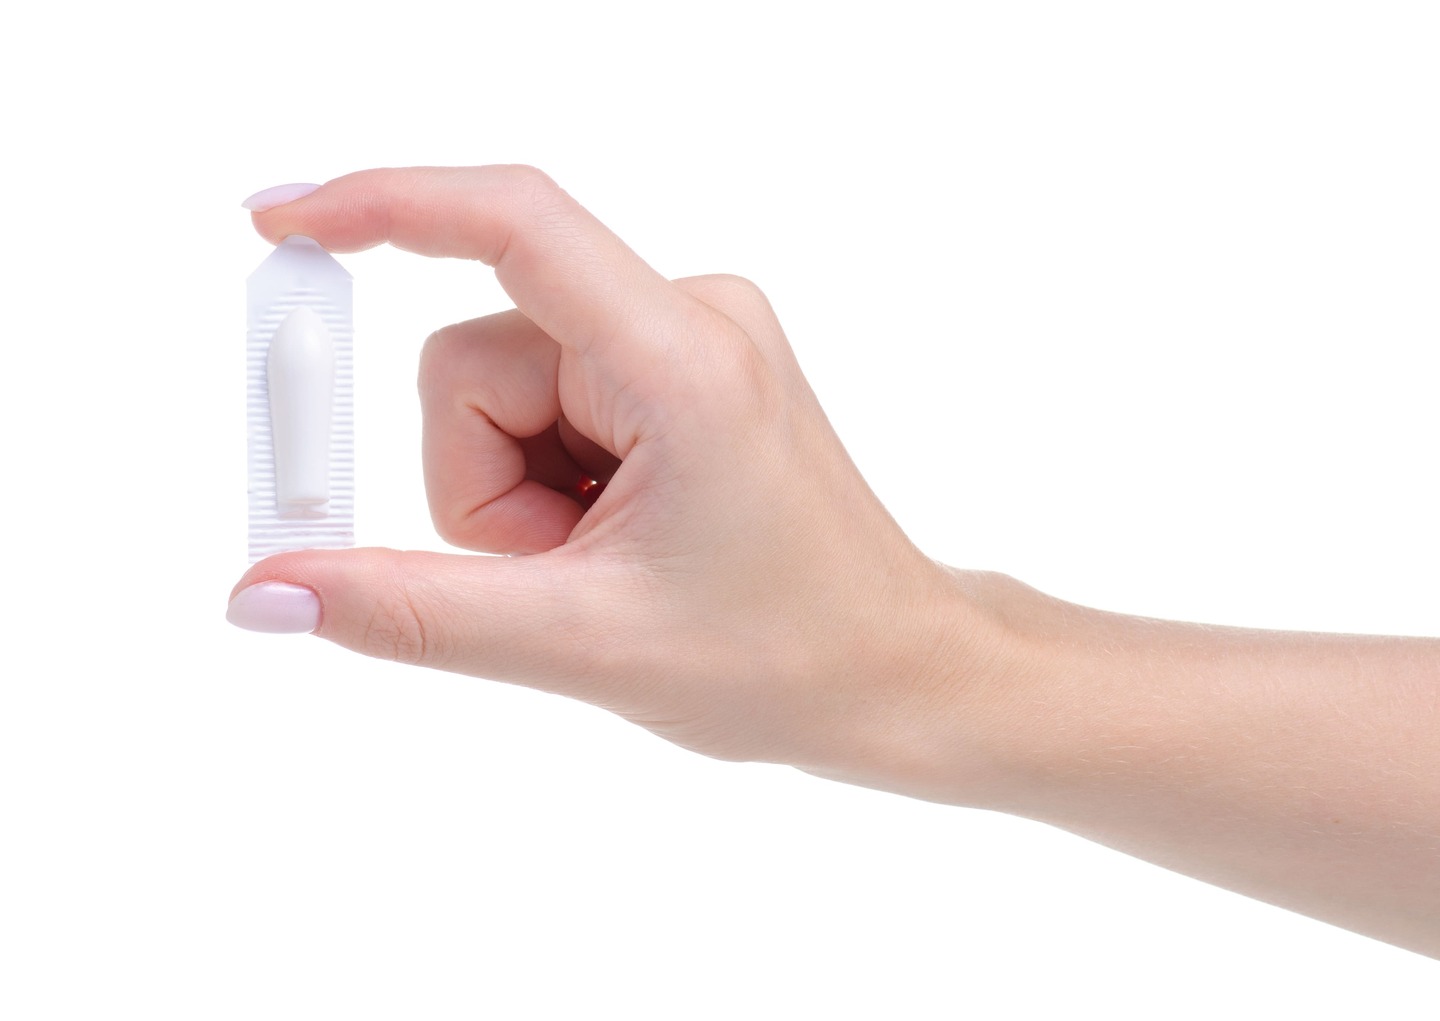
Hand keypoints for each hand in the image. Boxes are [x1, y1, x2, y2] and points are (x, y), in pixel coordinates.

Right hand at [229, 166, 1004, 793]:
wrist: (893, 672)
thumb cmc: (787, 658)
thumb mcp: (583, 642)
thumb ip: (412, 611)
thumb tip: (268, 589)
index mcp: (682, 358)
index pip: (513, 224)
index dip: (383, 205)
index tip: (281, 224)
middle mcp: (690, 317)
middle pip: (477, 361)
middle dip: (481, 484)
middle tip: (561, 570)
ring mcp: (688, 340)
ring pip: (502, 392)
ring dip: (515, 495)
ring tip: (600, 564)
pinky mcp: (677, 371)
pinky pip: (548, 404)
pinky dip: (548, 483)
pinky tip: (615, 539)